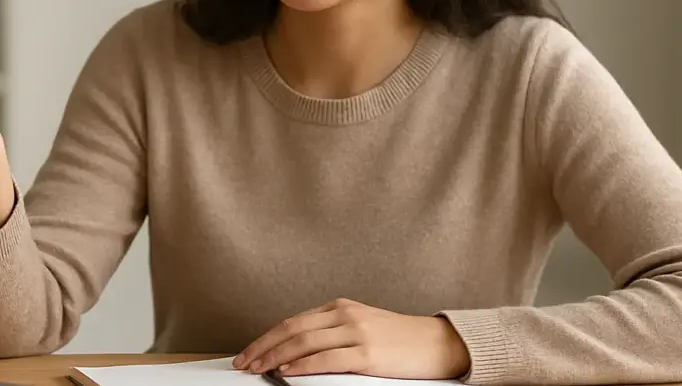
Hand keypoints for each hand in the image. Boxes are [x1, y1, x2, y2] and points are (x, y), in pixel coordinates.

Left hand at [233, 298, 469, 379]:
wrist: (438, 344)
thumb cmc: (400, 341)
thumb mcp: (361, 329)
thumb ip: (332, 336)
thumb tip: (295, 356)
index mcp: (340, 308)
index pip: (293, 322)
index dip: (267, 338)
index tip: (249, 352)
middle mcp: (345, 315)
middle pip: (292, 329)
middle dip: (263, 347)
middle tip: (244, 363)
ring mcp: (356, 332)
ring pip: (304, 342)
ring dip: (276, 358)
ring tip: (259, 370)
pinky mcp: (368, 354)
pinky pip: (327, 359)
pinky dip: (303, 366)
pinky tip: (287, 373)